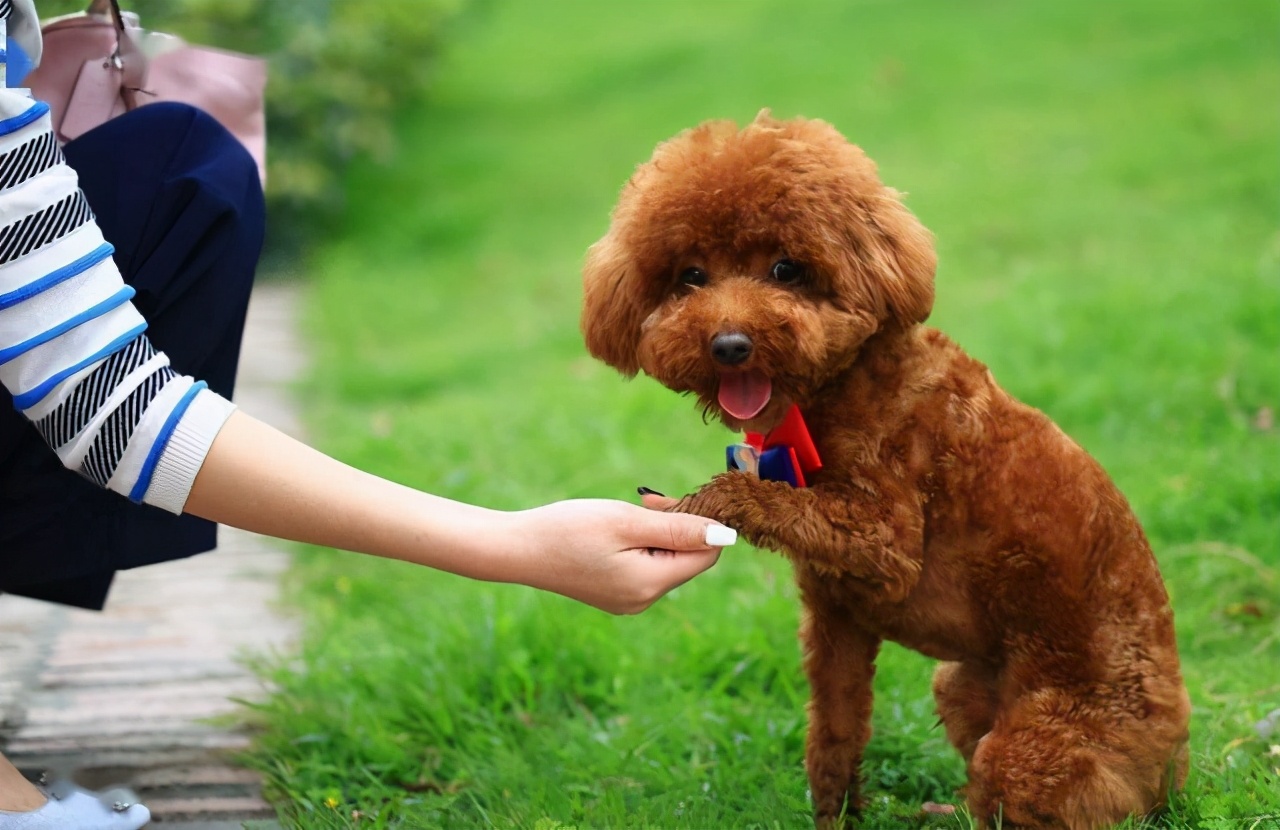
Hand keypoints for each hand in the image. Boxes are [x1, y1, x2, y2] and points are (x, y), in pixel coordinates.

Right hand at [509, 499, 733, 613]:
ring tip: (628, 514)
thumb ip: (680, 529)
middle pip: (688, 559)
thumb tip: (727, 536)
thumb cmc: (569, 530)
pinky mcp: (615, 594)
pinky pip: (646, 567)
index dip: (699, 523)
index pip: (705, 555)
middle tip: (647, 501)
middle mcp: (644, 600)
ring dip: (658, 533)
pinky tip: (616, 531)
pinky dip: (641, 545)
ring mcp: (628, 600)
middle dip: (677, 526)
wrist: (518, 548)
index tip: (667, 501)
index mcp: (650, 585)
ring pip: (667, 561)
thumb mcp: (628, 521)